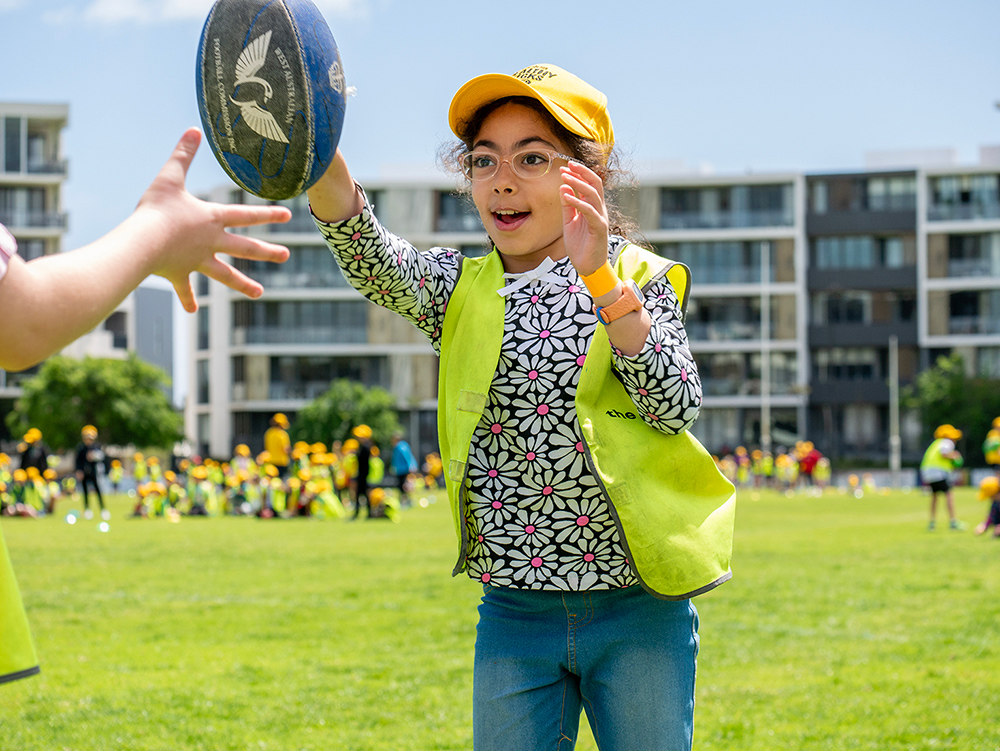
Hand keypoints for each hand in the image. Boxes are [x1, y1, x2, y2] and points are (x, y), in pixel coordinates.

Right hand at [134, 128, 291, 311]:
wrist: (142, 242)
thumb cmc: (156, 209)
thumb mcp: (170, 177)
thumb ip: (183, 154)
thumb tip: (193, 129)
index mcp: (212, 218)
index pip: (246, 215)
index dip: (268, 214)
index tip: (288, 215)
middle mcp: (210, 242)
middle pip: (245, 248)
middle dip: (267, 252)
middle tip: (286, 256)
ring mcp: (197, 260)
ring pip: (225, 274)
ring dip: (243, 284)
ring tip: (260, 293)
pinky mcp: (179, 273)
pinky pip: (185, 288)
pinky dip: (187, 298)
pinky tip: (192, 311)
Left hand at [559, 161, 609, 275]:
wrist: (587, 266)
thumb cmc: (580, 245)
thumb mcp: (569, 222)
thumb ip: (567, 206)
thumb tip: (563, 188)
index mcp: (592, 207)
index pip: (589, 185)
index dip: (579, 174)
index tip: (565, 166)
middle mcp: (599, 210)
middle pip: (595, 184)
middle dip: (582, 172)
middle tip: (568, 164)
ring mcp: (600, 218)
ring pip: (593, 195)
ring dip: (578, 184)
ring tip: (565, 177)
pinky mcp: (599, 228)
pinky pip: (590, 212)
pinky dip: (578, 202)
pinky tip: (567, 197)